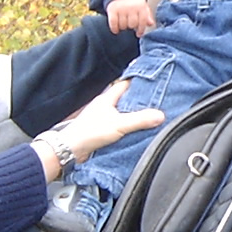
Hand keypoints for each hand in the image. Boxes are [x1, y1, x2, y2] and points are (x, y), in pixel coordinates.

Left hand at [34, 81, 163, 175]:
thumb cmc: (89, 133)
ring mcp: (101, 118)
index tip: (151, 82)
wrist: (71, 149)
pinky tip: (133, 132)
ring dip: (132, 114)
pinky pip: (117, 125)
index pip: (124, 84)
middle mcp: (104, 106)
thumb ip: (140, 119)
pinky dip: (126, 127)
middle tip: (153, 100)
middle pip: (124, 98)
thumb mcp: (119, 124)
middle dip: (137, 99)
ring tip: (147, 116)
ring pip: (121, 112)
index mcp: (107, 99)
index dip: (137, 81)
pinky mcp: (100, 131)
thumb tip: (160, 115)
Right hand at [108, 0, 155, 35]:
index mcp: (141, 6)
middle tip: (129, 24)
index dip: (141, 30)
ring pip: (123, 25)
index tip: (138, 34)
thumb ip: (147, 16)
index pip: (142, 22)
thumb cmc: (134, 1)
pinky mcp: (112, 10)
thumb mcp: (142, 6)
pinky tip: (116, 30)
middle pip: (132, 25)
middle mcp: (131, 7)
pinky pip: (113, 23)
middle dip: (131, 26)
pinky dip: (114, 28)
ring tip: (123, 23)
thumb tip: (151, 24)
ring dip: (123, 27)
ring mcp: (121, 8)